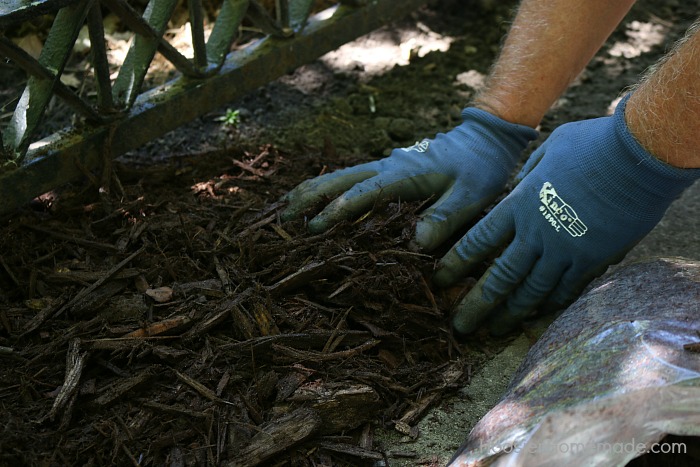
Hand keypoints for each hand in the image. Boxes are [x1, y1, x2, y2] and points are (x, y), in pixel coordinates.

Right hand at [280, 108, 536, 249]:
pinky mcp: (387, 171)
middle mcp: (388, 167)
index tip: (316, 226)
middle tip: (282, 216)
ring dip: (312, 192)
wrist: (485, 140)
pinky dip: (328, 191)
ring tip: (285, 210)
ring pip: (340, 177)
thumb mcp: (472, 196)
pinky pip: (351, 180)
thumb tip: (416, 243)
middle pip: (340, 179)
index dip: (340, 209)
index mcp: (404, 174)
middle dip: (309, 196)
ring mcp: (385, 167)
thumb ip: (445, 217)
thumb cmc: (481, 169)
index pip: (365, 192)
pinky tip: (317, 204)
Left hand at [435, 95, 699, 334]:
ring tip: (493, 331)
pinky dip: (550, 306)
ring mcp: (565, 250)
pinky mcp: (593, 260)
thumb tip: (520, 185)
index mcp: (519, 204)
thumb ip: (528, 175)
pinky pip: (566, 290)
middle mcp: (536, 232)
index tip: (441, 280)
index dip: (458, 263)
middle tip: (459, 325)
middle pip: (500, 275)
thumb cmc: (591, 145)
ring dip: (511, 314)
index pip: (479, 240)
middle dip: (476, 303)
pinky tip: (537, 317)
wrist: (637, 157)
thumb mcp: (547, 151)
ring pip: (531, 291)